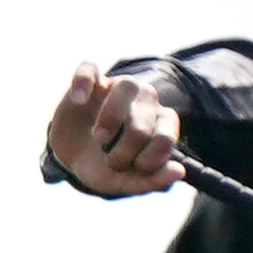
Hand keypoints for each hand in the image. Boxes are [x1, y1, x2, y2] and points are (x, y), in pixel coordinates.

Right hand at [44, 66, 181, 196]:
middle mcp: (147, 100)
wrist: (72, 156)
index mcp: (162, 124)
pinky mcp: (92, 80)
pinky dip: (83, 83)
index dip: (149, 160)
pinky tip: (78, 99)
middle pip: (143, 124)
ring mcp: (119, 86)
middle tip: (111, 162)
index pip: (166, 138)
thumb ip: (154, 181)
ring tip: (99, 138)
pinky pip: (89, 70)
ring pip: (126, 87)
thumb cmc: (106, 166)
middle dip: (124, 152)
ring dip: (110, 119)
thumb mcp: (126, 182)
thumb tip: (179, 172)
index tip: (134, 170)